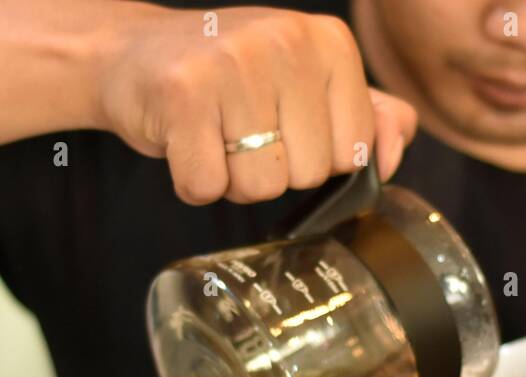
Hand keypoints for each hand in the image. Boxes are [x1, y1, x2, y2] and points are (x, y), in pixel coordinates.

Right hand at [99, 6, 417, 204]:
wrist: (133, 53)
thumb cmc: (230, 79)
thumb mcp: (309, 84)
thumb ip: (366, 118)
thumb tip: (392, 156)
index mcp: (330, 42)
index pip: (353, 152)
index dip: (313, 157)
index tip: (280, 123)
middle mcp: (287, 43)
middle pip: (308, 175)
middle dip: (271, 170)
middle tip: (238, 129)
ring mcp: (234, 65)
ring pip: (260, 187)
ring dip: (231, 179)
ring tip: (213, 135)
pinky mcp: (183, 95)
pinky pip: (207, 186)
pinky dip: (192, 182)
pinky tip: (185, 142)